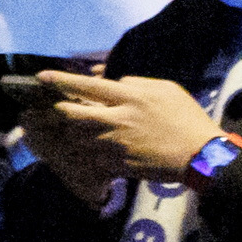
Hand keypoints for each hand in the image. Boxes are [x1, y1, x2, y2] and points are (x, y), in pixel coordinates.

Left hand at [30, 70, 222, 187]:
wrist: (201, 154)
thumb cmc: (186, 118)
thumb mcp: (166, 89)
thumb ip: (135, 81)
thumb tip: (109, 79)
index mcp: (130, 98)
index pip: (87, 86)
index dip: (60, 81)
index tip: (41, 77)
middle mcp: (117, 119)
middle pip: (72, 114)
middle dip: (61, 111)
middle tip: (61, 109)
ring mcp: (115, 144)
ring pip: (77, 137)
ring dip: (75, 133)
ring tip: (82, 130)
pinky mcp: (117, 164)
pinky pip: (91, 158)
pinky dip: (88, 154)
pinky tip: (94, 151)